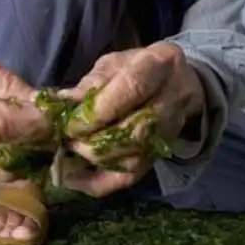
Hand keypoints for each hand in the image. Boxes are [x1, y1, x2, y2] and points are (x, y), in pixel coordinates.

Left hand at [59, 43, 204, 197]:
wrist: (179, 83)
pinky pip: (130, 177)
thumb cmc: (139, 68)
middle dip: (93, 140)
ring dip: (94, 159)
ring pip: (132, 158)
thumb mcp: (115, 62)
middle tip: (66, 139)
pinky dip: (99, 182)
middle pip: (134, 131)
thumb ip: (92, 82)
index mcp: (159, 64)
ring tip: (69, 150)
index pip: (131, 90)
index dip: (99, 111)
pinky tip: (74, 178)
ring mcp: (169, 132)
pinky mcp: (159, 155)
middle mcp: (171, 100)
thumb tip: (64, 102)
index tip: (71, 122)